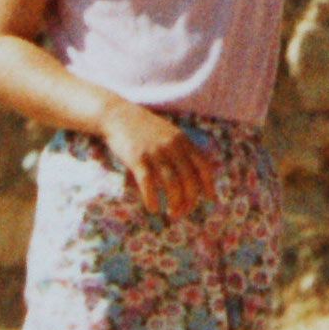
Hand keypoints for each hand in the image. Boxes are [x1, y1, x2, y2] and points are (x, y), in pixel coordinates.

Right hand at [96, 103, 215, 218]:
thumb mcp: (169, 132)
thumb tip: (195, 171)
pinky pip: (148, 183)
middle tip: (183, 212)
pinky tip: (153, 209)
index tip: (211, 200)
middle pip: (189, 179)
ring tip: (171, 214)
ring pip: (172, 184)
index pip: (203, 165)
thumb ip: (182, 148)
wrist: (117, 115)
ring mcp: (155, 152)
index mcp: (182, 140)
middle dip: (189, 200)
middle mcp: (172, 146)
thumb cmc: (144, 128)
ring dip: (174, 203)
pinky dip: (152, 199)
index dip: (209, 185)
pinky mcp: (137, 158)